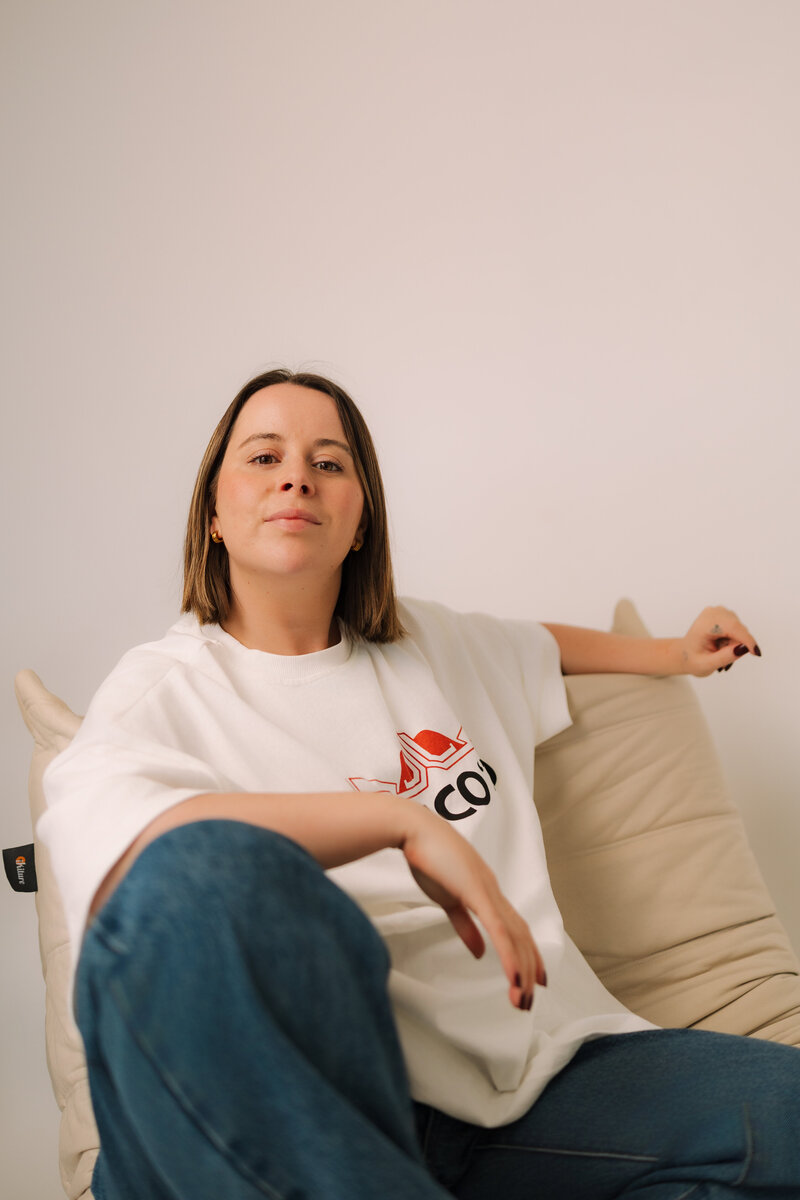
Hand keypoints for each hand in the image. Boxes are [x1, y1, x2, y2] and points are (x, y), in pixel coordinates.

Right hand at [400, 805, 545, 1010]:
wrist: (411, 829)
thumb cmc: (427, 857)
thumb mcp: (447, 898)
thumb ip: (464, 924)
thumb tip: (479, 951)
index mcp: (487, 892)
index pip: (516, 928)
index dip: (528, 954)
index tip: (534, 979)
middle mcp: (494, 891)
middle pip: (521, 935)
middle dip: (529, 969)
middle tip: (529, 1000)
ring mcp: (487, 890)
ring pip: (514, 936)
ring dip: (521, 969)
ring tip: (522, 998)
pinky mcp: (476, 892)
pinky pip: (498, 929)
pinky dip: (509, 955)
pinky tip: (514, 977)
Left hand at [678, 606, 761, 676]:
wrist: (686, 653)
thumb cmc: (693, 659)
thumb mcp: (706, 665)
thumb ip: (724, 657)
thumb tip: (743, 648)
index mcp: (704, 623)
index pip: (732, 627)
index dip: (746, 640)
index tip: (756, 653)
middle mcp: (714, 612)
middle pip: (739, 629)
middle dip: (736, 646)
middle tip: (721, 659)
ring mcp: (720, 611)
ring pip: (741, 630)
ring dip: (735, 644)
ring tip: (719, 651)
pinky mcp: (725, 614)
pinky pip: (739, 629)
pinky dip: (734, 640)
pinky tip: (722, 645)